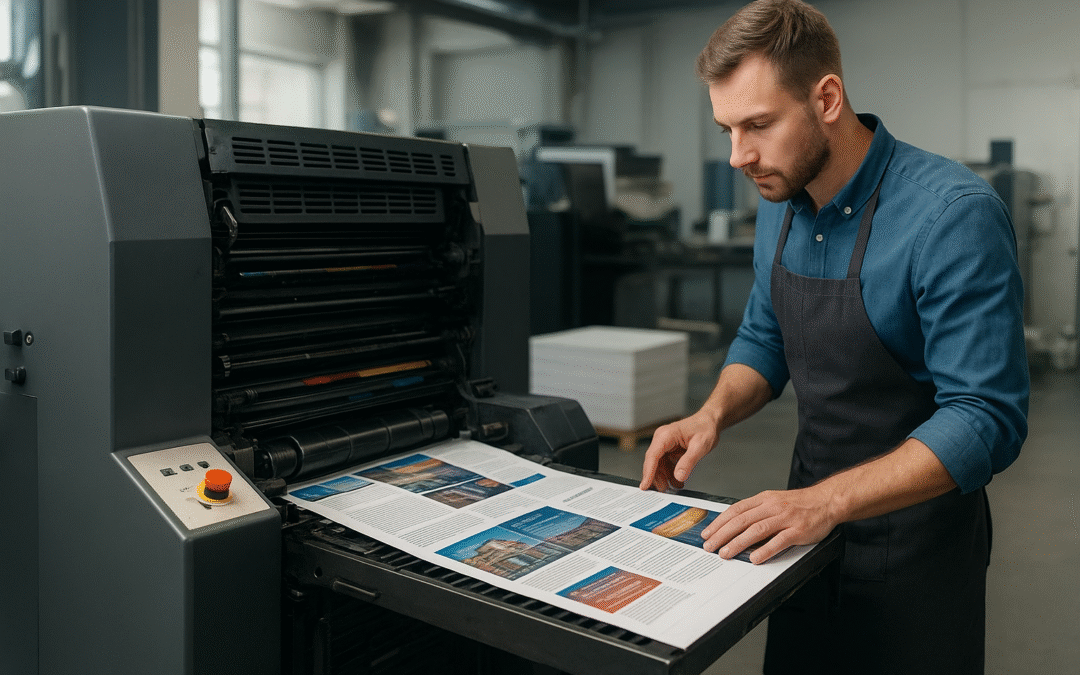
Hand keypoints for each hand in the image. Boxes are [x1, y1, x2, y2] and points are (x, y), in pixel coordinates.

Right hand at [639, 411, 720, 492]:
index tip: (645, 486)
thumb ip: (688, 462)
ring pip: (658, 464)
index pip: (652, 456)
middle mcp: (662, 438)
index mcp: (666, 435)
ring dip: (664, 477)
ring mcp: (665, 444)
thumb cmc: (705, 428)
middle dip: (656, 477)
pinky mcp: (669, 448)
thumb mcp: (700, 446)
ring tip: (672, 488)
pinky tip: (677, 481)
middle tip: (662, 492)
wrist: (710, 421)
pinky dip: (669, 473)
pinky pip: (665, 463)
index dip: (648, 472)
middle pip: (653, 462)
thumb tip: (678, 477)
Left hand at [700, 486, 838, 563]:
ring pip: (756, 530)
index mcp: (764, 499)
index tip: (708, 533)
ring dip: (737, 543)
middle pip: (741, 520)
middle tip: (710, 546)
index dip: (719, 522)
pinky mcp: (798, 530)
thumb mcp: (774, 501)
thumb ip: (756, 512)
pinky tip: (754, 558)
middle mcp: (772, 507)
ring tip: (725, 553)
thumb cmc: (800, 504)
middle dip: (722, 534)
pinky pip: (779, 541)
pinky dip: (765, 550)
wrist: (827, 501)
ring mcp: (785, 518)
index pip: (735, 510)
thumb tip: (734, 525)